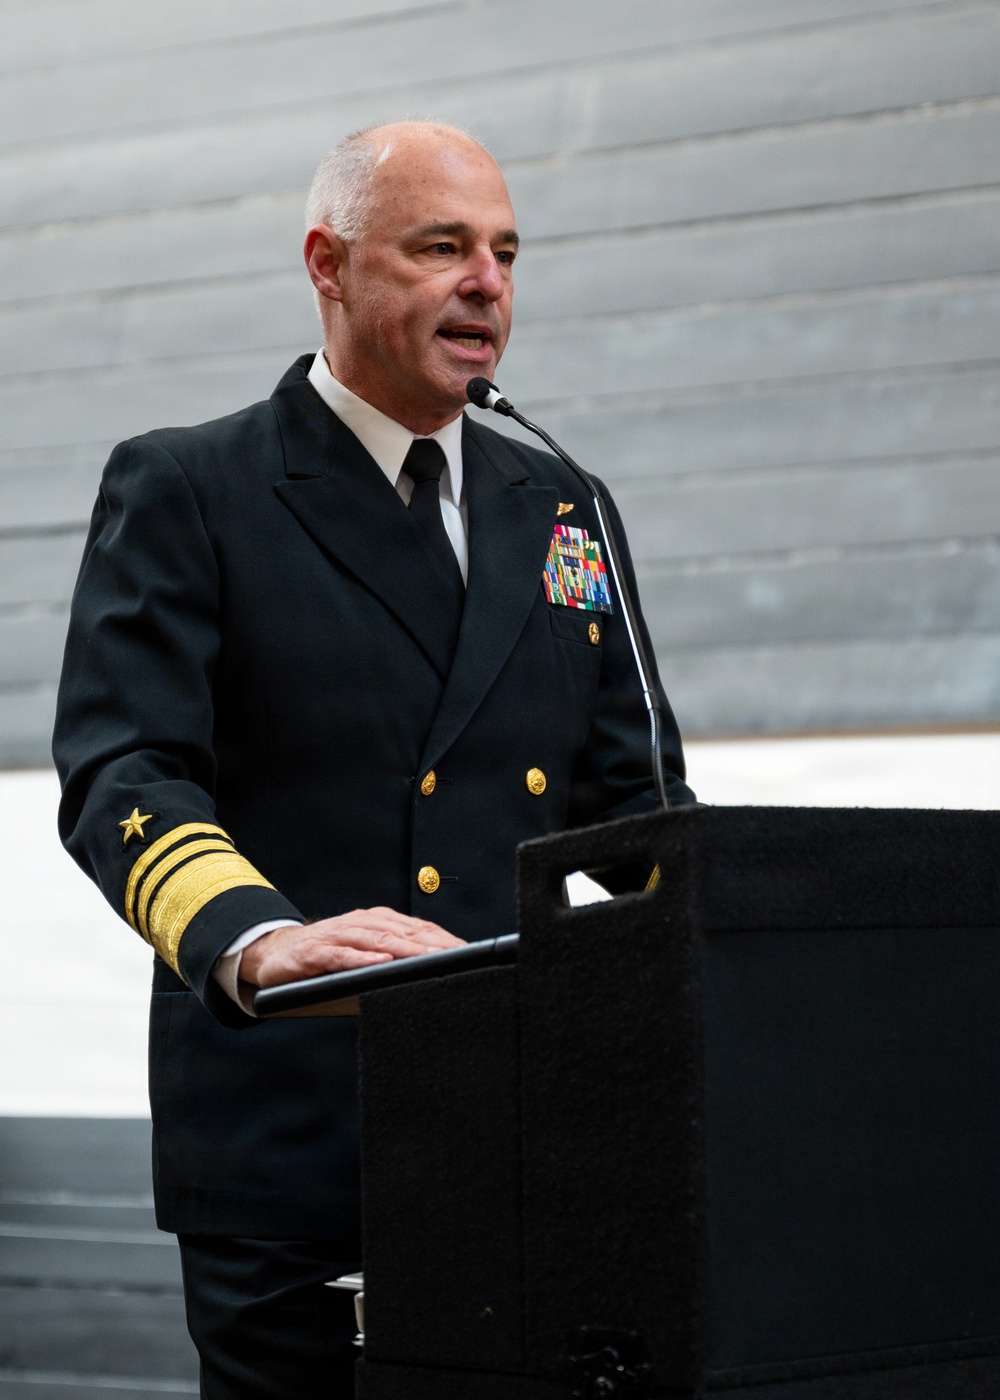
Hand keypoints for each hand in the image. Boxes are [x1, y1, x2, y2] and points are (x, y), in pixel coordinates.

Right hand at [238, 907, 464, 988]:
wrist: (274, 952)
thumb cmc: (324, 953)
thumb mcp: (361, 950)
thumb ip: (390, 954)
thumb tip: (425, 969)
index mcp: (374, 921)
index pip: (414, 927)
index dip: (440, 937)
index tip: (465, 950)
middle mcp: (359, 923)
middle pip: (401, 932)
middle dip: (430, 943)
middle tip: (456, 954)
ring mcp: (337, 935)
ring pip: (376, 941)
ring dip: (404, 948)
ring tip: (427, 956)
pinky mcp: (315, 952)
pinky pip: (341, 955)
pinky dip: (361, 958)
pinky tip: (379, 963)